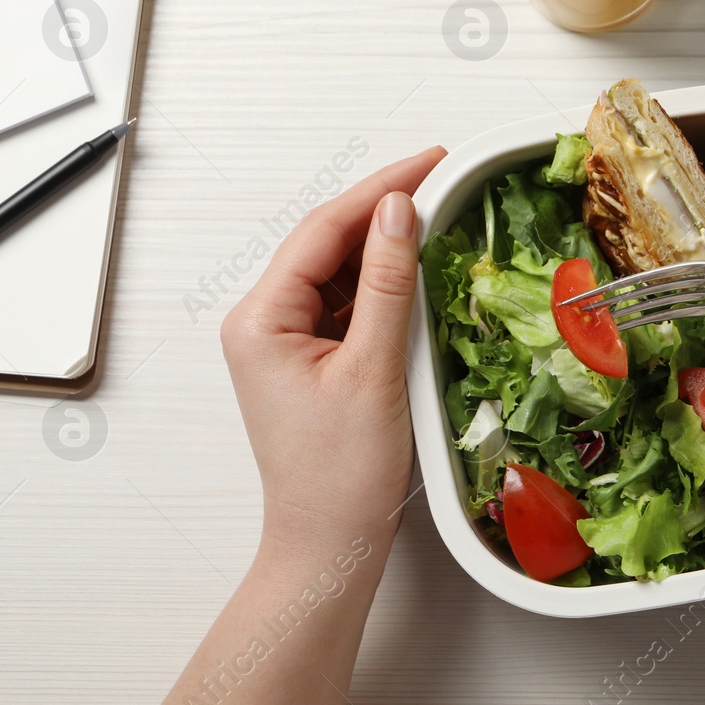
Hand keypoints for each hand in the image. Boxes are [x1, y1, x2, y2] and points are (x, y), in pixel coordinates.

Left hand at [220, 147, 445, 552]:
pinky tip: (420, 269)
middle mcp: (263, 322)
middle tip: (444, 177)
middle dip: (385, 209)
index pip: (323, 230)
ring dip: (387, 245)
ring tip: (442, 215)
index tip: (431, 161)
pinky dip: (384, 284)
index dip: (380, 189)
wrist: (330, 544)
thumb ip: (386, 283)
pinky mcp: (312, 360)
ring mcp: (286, 341)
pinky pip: (348, 303)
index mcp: (260, 319)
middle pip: (328, 243)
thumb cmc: (341, 474)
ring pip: (340, 270)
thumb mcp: (373, 369)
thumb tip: (400, 211)